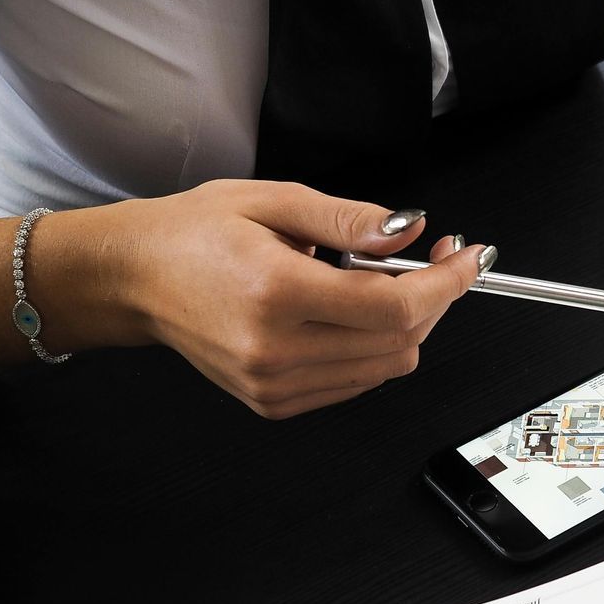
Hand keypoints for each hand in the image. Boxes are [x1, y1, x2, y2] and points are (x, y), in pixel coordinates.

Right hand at [59, 179, 487, 417]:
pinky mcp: (273, 402)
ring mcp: (274, 384)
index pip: (395, 307)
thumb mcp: (274, 201)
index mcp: (276, 292)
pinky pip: (356, 382)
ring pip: (386, 367)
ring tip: (379, 281)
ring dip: (406, 325)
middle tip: (435, 258)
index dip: (446, 283)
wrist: (134, 279)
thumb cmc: (194, 234)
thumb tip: (410, 231)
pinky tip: (350, 312)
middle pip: (400, 341)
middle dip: (434, 298)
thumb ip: (350, 220)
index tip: (469, 257)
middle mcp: (276, 349)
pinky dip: (373, 349)